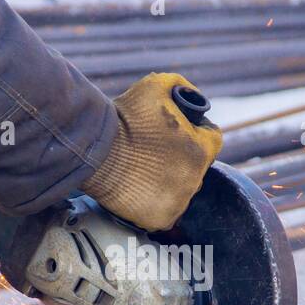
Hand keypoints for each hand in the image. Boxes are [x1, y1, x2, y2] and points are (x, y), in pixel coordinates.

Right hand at [82, 73, 221, 231]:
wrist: (94, 151)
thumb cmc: (125, 118)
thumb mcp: (156, 84)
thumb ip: (181, 86)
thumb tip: (193, 98)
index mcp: (201, 150)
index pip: (211, 139)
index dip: (195, 133)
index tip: (176, 134)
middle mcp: (195, 180)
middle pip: (196, 167)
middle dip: (181, 158)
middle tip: (154, 152)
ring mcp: (178, 202)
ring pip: (181, 190)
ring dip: (169, 181)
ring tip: (144, 170)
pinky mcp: (161, 219)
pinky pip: (166, 210)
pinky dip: (155, 202)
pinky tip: (140, 188)